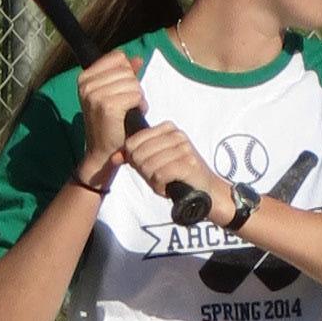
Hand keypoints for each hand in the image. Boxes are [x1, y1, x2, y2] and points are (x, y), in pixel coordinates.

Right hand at [74, 50, 145, 170]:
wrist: (103, 151)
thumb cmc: (110, 123)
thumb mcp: (114, 93)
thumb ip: (125, 74)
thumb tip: (137, 59)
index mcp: (84, 78)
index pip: (117, 57)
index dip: (127, 73)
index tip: (120, 90)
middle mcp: (86, 85)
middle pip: (127, 70)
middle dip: (133, 87)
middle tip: (126, 105)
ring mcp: (95, 95)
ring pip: (133, 83)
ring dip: (138, 98)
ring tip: (128, 111)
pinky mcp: (107, 106)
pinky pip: (136, 96)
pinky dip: (140, 106)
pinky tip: (132, 116)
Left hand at [115, 117, 233, 224]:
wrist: (207, 191)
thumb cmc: (178, 177)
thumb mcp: (153, 163)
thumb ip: (134, 157)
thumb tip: (113, 158)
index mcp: (168, 128)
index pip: (132, 142)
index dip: (134, 160)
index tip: (149, 167)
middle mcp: (177, 135)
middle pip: (138, 154)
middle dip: (144, 171)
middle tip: (159, 176)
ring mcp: (183, 148)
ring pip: (147, 165)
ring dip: (153, 180)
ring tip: (166, 180)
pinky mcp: (187, 164)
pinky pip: (159, 175)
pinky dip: (160, 186)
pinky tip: (170, 186)